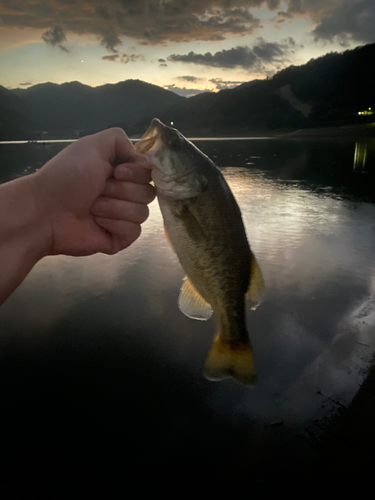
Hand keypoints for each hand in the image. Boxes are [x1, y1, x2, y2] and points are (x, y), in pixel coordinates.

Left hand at [31, 128, 155, 255]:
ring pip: (143, 213)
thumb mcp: (92, 145)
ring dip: (115, 207)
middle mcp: (123, 194)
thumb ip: (120, 140)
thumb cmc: (67, 177)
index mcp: (120, 173)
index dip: (137, 173)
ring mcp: (122, 218)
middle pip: (148, 193)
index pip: (149, 173)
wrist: (46, 211)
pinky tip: (98, 222)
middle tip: (99, 190)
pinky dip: (116, 224)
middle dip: (122, 190)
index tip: (117, 172)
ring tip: (93, 207)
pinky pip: (135, 231)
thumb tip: (141, 159)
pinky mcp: (119, 239)